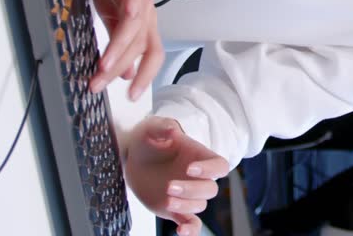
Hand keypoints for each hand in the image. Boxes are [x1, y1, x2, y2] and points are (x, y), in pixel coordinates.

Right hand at [83, 0, 163, 99]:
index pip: (151, 55)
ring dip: (119, 48)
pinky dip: (133, 3)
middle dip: (118, 70)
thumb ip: (119, 42)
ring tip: (102, 66)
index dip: (145, 77)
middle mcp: (147, 12)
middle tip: (97, 86)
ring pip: (135, 26)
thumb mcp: (111, 16)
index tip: (130, 96)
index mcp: (143, 24)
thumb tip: (124, 72)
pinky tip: (127, 14)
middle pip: (139, 47)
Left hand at [124, 116, 228, 235]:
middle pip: (210, 189)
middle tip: (169, 186)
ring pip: (200, 205)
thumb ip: (162, 127)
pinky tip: (180, 231)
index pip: (219, 165)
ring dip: (186, 205)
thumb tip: (173, 129)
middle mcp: (198, 178)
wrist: (134, 160)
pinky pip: (191, 223)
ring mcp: (188, 195)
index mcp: (199, 157)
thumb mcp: (151, 128)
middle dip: (192, 190)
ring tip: (166, 200)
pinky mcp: (177, 209)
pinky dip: (190, 230)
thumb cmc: (148, 141)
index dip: (210, 170)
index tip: (190, 169)